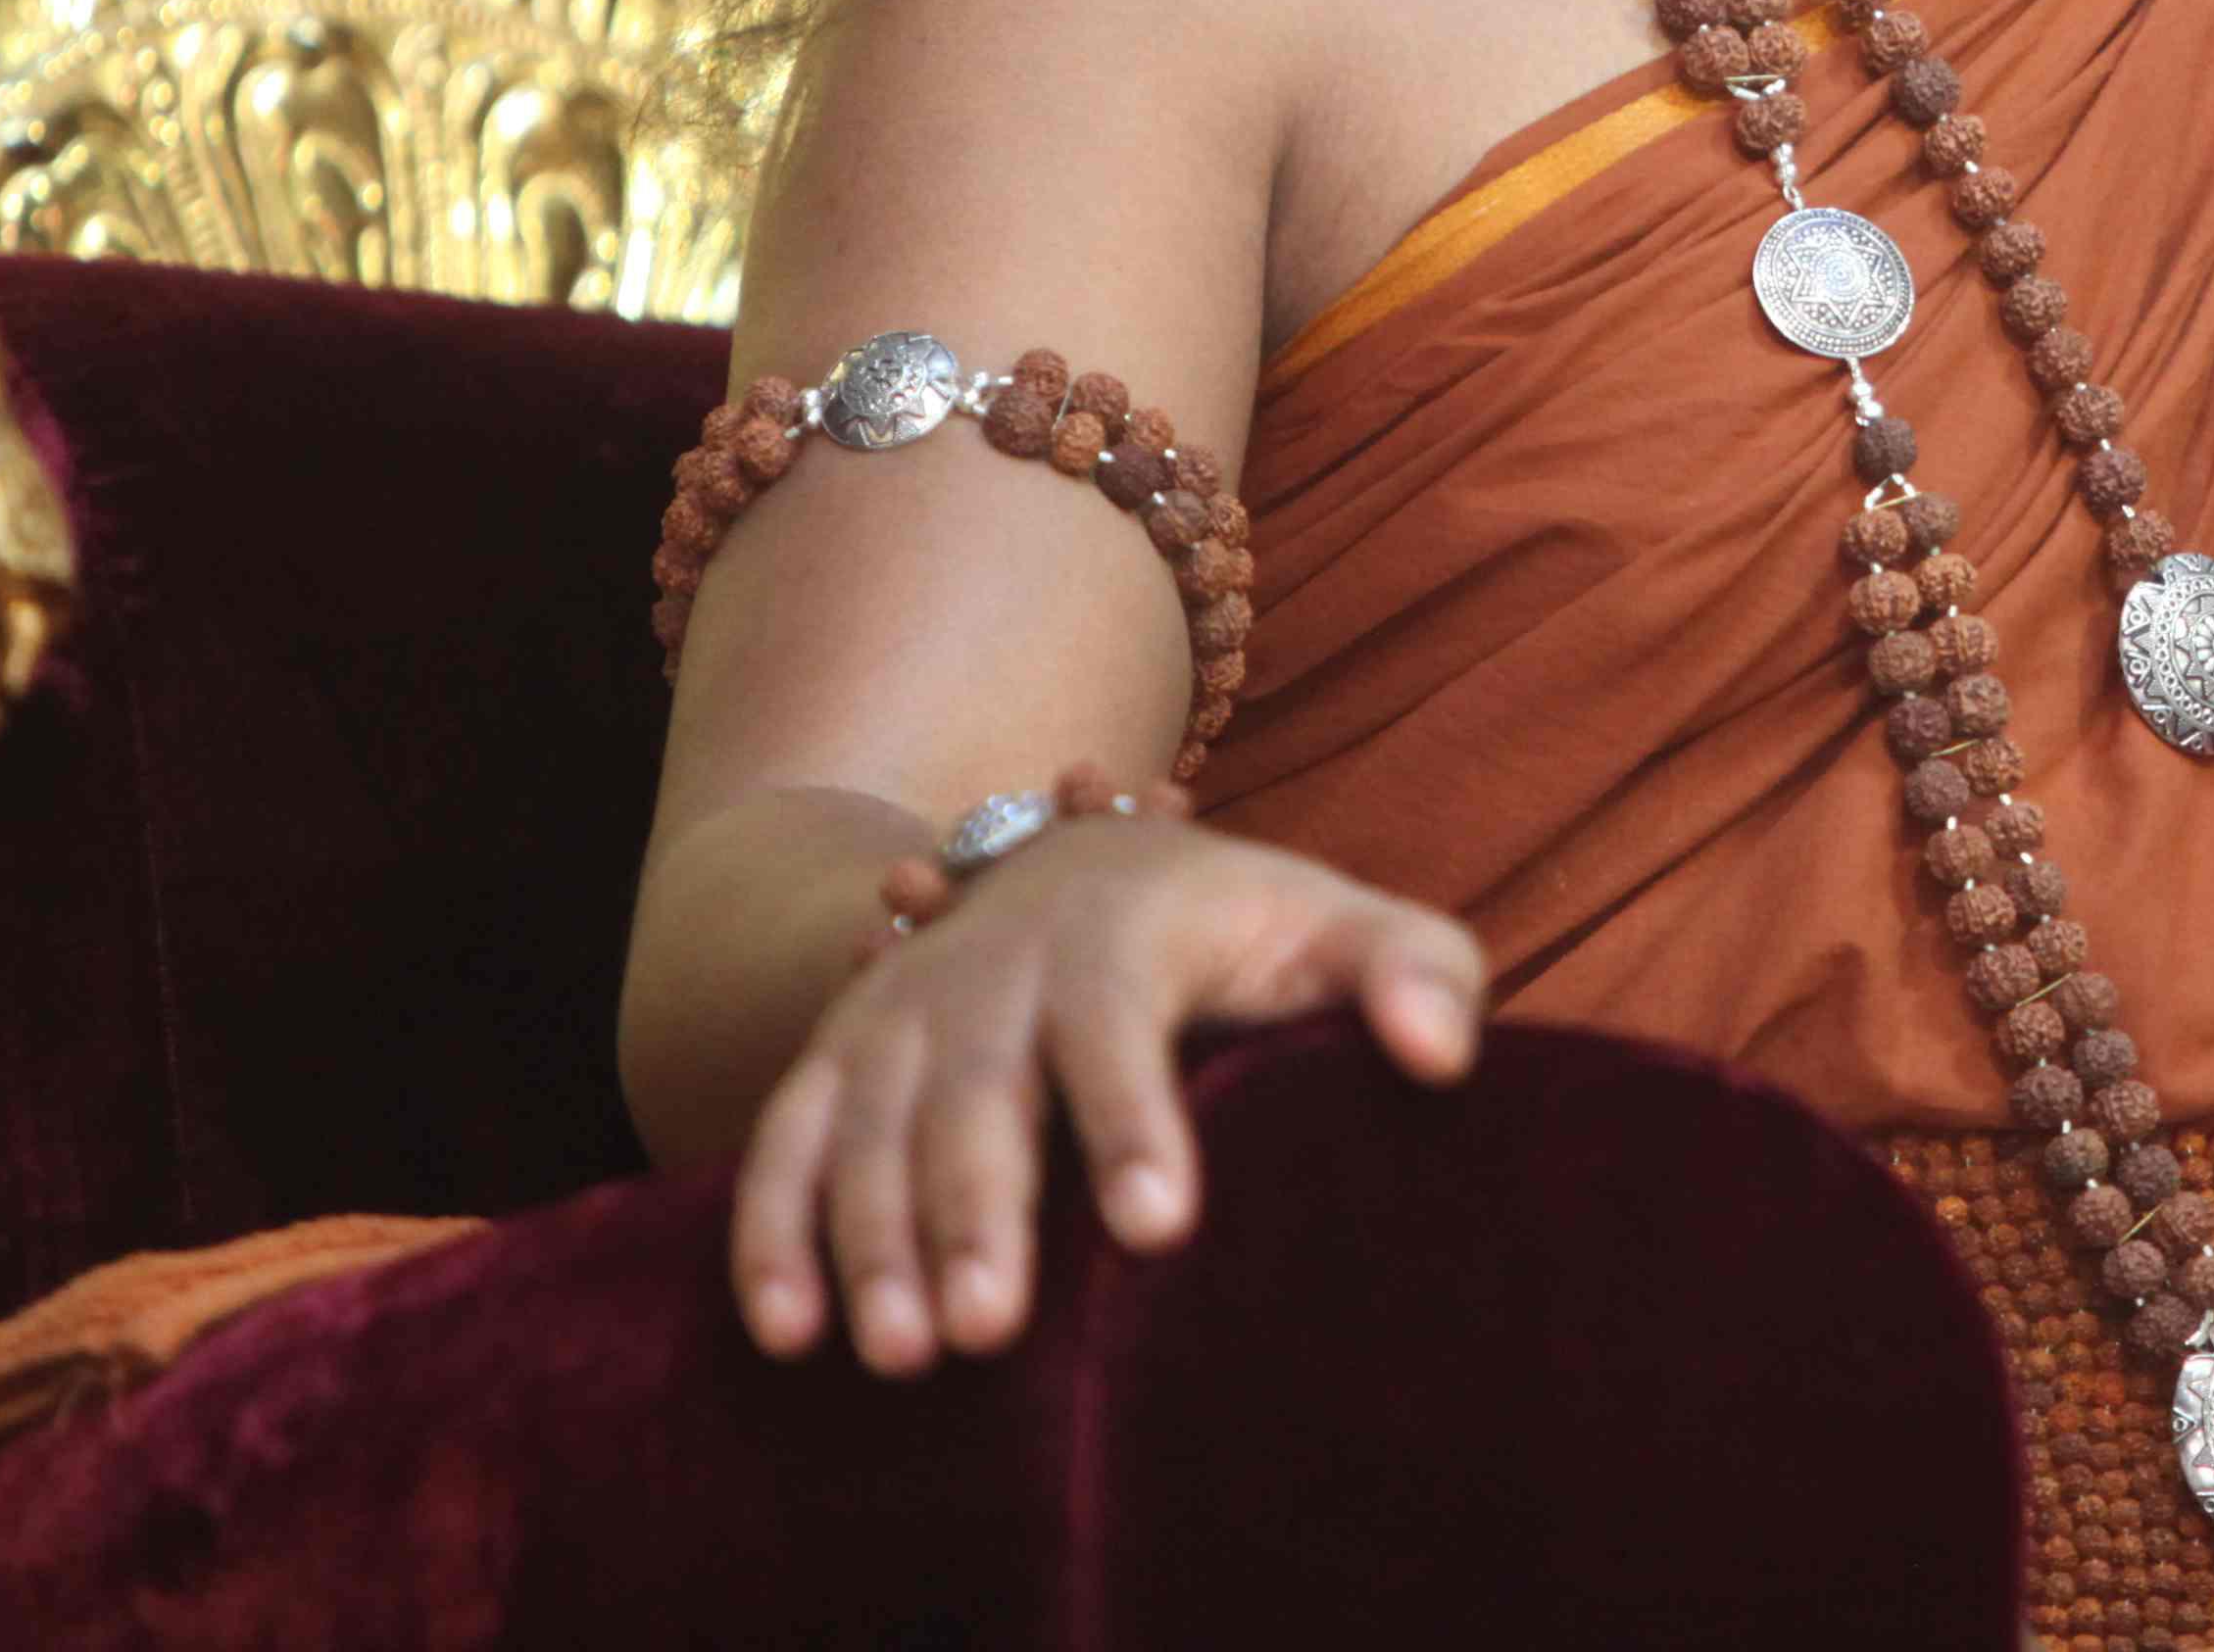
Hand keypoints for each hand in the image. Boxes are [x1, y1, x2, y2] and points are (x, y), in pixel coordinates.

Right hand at [727, 811, 1488, 1371]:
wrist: (1088, 860)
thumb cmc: (1243, 930)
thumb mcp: (1335, 924)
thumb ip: (1416, 970)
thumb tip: (1442, 1052)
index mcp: (1122, 926)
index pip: (1117, 1021)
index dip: (1131, 1120)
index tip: (1159, 1228)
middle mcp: (996, 962)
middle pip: (978, 1089)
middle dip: (979, 1210)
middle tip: (992, 1328)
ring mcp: (906, 1010)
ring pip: (872, 1125)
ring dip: (874, 1240)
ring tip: (906, 1353)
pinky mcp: (840, 1058)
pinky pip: (785, 1142)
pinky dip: (771, 1233)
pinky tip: (792, 1333)